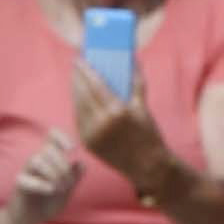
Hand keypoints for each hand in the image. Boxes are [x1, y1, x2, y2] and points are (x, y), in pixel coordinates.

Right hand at [5, 129, 82, 221]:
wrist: (27, 222)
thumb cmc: (45, 205)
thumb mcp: (66, 191)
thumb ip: (74, 177)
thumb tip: (80, 163)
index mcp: (48, 160)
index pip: (50, 136)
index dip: (61, 137)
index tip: (71, 149)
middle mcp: (35, 163)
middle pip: (47, 149)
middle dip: (62, 165)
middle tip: (67, 184)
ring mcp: (25, 172)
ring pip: (36, 159)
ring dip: (53, 173)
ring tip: (59, 188)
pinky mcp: (18, 185)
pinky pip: (27, 179)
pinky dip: (42, 184)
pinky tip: (50, 190)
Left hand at [73, 64, 178, 195]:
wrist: (145, 164)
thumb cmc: (148, 133)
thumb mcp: (143, 106)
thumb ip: (136, 82)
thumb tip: (132, 59)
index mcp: (117, 111)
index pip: (95, 86)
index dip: (85, 71)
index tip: (79, 59)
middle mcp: (101, 123)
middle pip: (82, 95)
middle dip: (77, 79)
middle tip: (76, 66)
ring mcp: (90, 134)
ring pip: (78, 107)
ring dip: (76, 91)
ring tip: (77, 79)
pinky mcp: (86, 142)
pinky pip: (79, 119)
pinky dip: (78, 106)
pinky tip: (79, 97)